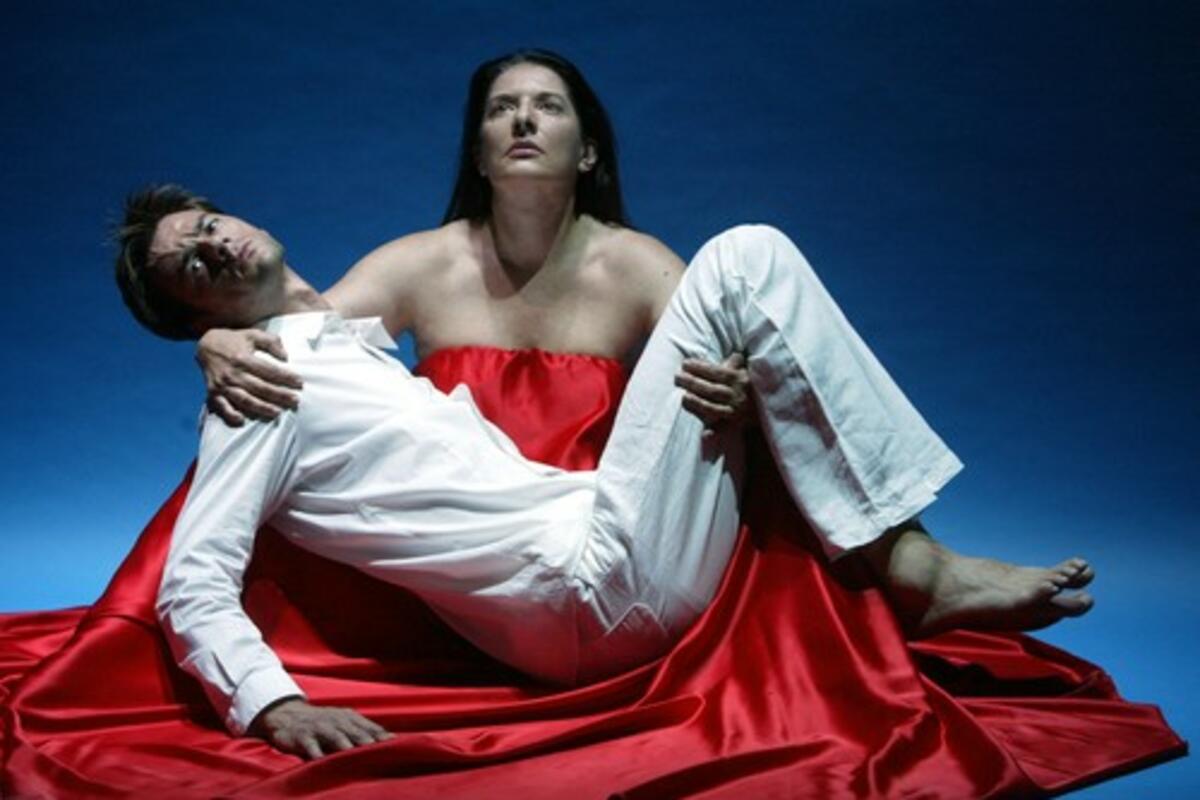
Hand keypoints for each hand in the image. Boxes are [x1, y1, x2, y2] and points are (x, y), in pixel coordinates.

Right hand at [196, 328, 301, 425]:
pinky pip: (221, 406)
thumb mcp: (253, 334)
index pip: (268, 370)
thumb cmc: (234, 340)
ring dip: (261, 407)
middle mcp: (232, 373)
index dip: (285, 377)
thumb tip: (285, 356)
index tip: (299, 383)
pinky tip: (242, 420)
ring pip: (244, 399)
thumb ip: (271, 342)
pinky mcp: (213, 392)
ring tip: (277, 412)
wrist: (206, 346)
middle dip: (279, 395)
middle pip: (260, 387)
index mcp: (242, 358)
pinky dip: (230, 414)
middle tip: (295, 401)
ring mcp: (222, 384)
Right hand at [251, 698, 391, 758]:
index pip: (370, 728)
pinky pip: (310, 745)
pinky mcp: (302, 736)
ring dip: (345, 745)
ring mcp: (319, 727)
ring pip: (335, 736)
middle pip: (355, 732)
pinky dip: (316, 753)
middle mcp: (337, 721)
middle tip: (381, 752)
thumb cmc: (323, 723)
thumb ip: (364, 731)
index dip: (382, 737)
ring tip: (355, 754)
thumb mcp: (343, 722)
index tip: (396, 746)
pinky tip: (321, 762)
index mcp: (349, 718)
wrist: (288, 715)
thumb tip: (392, 740)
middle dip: (368, 741)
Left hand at [675, 353, 752, 428]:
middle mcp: (737, 396)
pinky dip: (713, 432)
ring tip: (683, 396)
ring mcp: (735, 412)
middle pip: (712, 390)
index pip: (717, 372)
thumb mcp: (744, 371)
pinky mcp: (732, 426)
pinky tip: (704, 434)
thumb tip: (734, 354)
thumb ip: (735, 363)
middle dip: (693, 383)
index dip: (700, 367)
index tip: (685, 364)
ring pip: (714, 409)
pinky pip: (721, 429)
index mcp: (740, 380)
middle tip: (677, 377)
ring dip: (698, 403)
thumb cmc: (747, 386)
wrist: (764, 407)